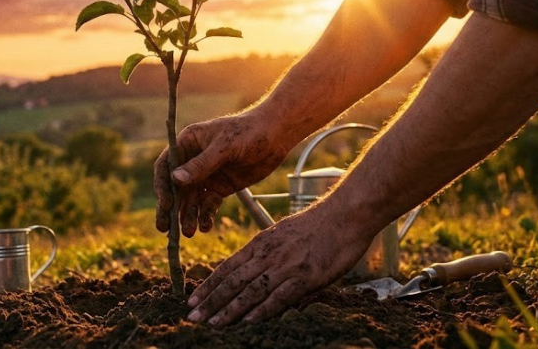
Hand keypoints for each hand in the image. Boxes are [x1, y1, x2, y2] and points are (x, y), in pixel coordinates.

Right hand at [154, 108, 291, 236]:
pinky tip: (205, 227)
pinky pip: (208, 204)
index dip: (162, 186)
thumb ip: (201, 165)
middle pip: (175, 188)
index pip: (166, 166)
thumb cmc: (248, 132)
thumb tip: (175, 180)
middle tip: (164, 228)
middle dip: (170, 208)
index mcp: (188, 143)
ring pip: (191, 199)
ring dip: (188, 216)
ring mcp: (206, 176)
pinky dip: (205, 216)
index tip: (165, 204)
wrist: (276, 137)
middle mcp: (192, 160)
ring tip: (189, 232)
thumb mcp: (225, 147)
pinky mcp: (220, 188)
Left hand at [186, 203, 373, 325]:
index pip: (227, 268)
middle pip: (232, 281)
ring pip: (251, 290)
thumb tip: (255, 273)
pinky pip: (280, 296)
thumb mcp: (283, 234)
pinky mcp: (306, 276)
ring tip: (212, 323)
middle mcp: (268, 255)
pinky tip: (248, 321)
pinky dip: (263, 309)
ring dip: (229, 309)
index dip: (208, 285)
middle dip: (210, 301)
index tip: (192, 300)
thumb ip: (267, 253)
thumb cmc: (317, 225)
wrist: (345, 214)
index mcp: (261, 244)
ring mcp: (286, 265)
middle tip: (192, 317)